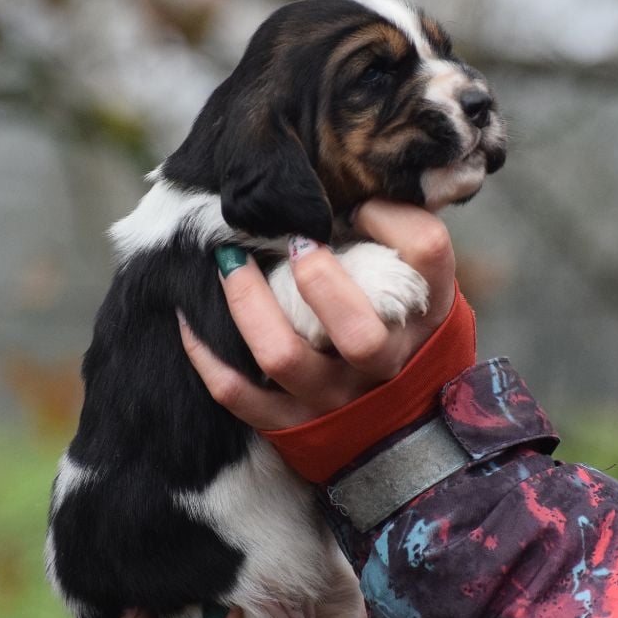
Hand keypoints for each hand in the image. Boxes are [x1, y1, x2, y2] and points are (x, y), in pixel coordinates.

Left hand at [178, 200, 455, 429]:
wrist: (404, 427)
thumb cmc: (406, 337)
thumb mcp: (425, 294)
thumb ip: (401, 242)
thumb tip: (345, 190)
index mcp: (426, 316)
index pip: (425, 254)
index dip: (389, 217)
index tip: (359, 205)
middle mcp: (384, 363)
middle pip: (358, 332)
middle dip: (318, 278)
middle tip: (295, 241)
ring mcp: (335, 400)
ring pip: (282, 356)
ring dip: (247, 302)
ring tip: (229, 262)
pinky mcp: (292, 425)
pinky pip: (237, 394)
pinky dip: (206, 355)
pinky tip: (190, 318)